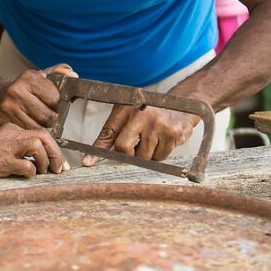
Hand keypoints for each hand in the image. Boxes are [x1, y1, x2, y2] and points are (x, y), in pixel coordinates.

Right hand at [0, 63, 76, 128]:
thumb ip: (59, 73)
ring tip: (40, 122)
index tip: (54, 104)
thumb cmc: (26, 88)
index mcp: (29, 77)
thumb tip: (73, 75)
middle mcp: (16, 90)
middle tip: (49, 116)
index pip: (54, 99)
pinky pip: (26, 133)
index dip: (57, 104)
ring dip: (43, 128)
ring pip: (37, 127)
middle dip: (52, 118)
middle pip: (46, 116)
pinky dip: (31, 133)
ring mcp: (7, 107)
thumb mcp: (42, 77)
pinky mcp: (2, 120)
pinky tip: (30, 125)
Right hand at [0, 123, 68, 178]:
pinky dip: (31, 172)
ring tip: (40, 171)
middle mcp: (9, 134)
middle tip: (58, 169)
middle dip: (55, 153)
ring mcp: (5, 147)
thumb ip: (25, 149)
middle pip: (42, 136)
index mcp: (12, 129)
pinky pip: (26, 165)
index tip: (60, 164)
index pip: (41, 133)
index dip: (54, 148)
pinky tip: (25, 175)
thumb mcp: (5, 147)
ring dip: (44, 161)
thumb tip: (52, 161)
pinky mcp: (1, 161)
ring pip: (37, 145)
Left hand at [82, 105, 198, 165]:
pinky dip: (160, 154)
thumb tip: (90, 159)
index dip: (97, 150)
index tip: (88, 162)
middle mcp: (141, 115)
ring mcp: (157, 125)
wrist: (182, 107)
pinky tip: (163, 140)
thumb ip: (111, 135)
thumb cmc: (150, 113)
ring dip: (146, 154)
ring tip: (153, 139)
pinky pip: (160, 157)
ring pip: (143, 156)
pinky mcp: (172, 134)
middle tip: (135, 148)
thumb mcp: (129, 116)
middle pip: (123, 148)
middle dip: (128, 154)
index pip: (107, 132)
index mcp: (126, 108)